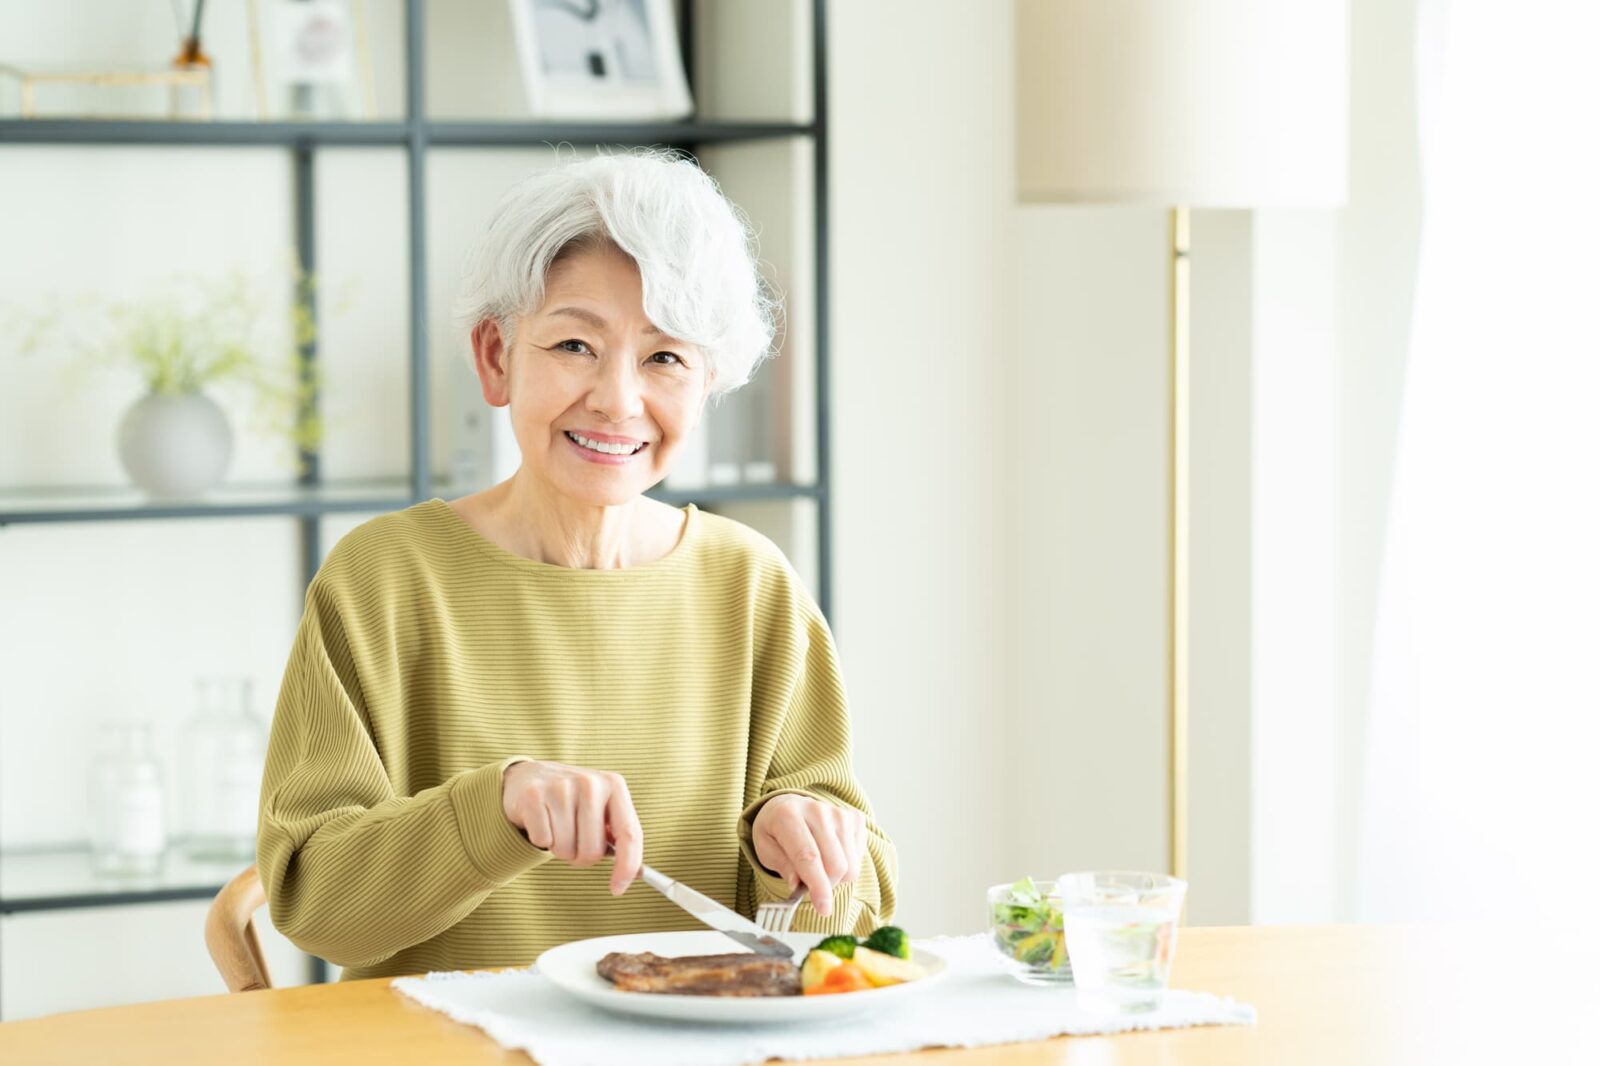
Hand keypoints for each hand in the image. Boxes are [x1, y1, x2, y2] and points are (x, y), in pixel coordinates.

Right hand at [501, 760, 641, 895]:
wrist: (530, 776)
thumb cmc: (572, 800)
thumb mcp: (601, 807)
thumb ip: (617, 834)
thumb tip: (631, 873)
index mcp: (615, 785)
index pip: (630, 834)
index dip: (627, 867)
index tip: (618, 888)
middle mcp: (590, 783)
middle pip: (592, 851)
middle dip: (581, 856)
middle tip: (573, 838)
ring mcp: (561, 787)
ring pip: (566, 850)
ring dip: (560, 848)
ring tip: (556, 826)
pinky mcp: (534, 795)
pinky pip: (542, 841)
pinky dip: (541, 840)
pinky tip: (541, 820)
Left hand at [750, 794, 867, 917]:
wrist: (789, 806)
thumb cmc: (776, 832)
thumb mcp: (766, 850)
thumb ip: (782, 866)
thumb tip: (797, 885)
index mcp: (788, 816)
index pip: (809, 857)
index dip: (818, 886)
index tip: (823, 909)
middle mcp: (817, 810)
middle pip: (835, 864)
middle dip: (826, 886)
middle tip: (812, 885)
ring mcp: (839, 813)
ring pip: (850, 865)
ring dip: (836, 877)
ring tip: (820, 868)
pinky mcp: (855, 818)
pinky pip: (859, 858)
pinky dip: (847, 865)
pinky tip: (831, 856)